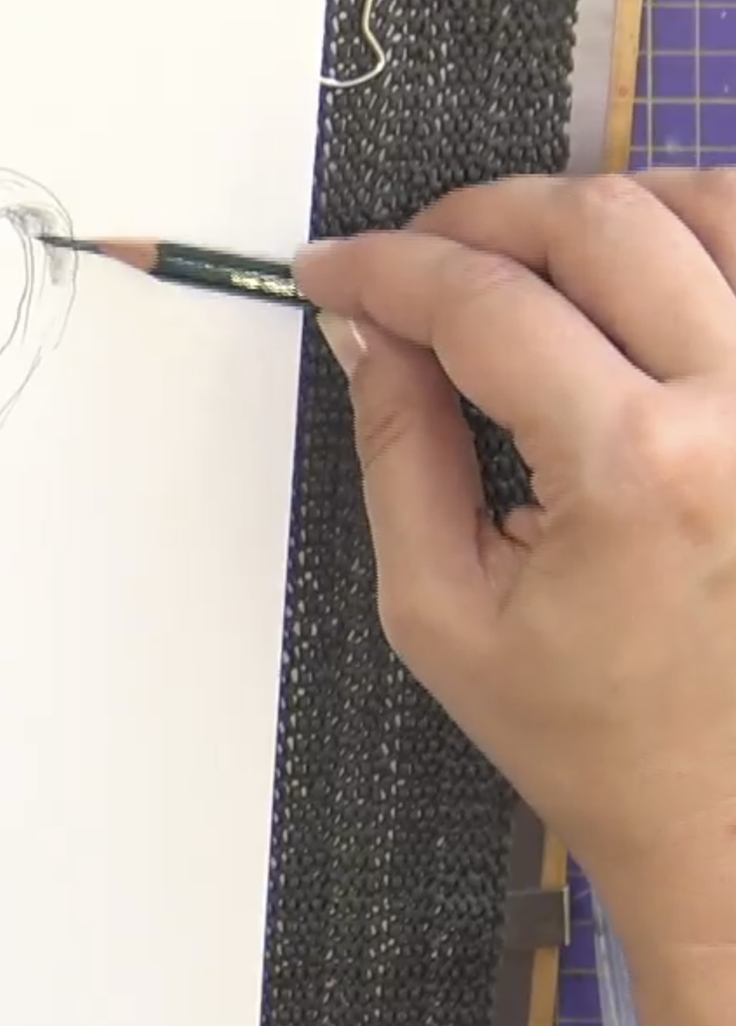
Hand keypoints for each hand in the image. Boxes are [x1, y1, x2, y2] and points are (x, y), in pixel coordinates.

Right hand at [295, 173, 735, 951]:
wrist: (733, 818)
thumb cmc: (595, 737)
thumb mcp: (440, 608)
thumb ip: (399, 448)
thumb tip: (369, 327)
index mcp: (638, 471)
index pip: (485, 304)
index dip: (387, 268)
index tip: (331, 269)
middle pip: (601, 223)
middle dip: (481, 215)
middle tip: (414, 251)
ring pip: (715, 207)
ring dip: (606, 208)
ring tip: (529, 253)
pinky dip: (707, 238)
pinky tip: (644, 273)